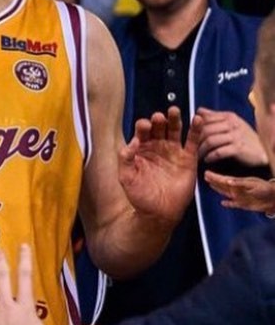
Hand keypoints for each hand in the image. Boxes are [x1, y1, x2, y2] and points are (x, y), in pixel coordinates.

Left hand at [119, 107, 201, 224]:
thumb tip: (132, 141)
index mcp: (141, 148)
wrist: (159, 213)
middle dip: (159, 120)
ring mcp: (173, 151)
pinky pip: (192, 141)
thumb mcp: (126, 177)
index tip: (144, 126)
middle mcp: (158, 146)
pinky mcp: (188, 158)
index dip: (143, 126)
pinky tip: (197, 119)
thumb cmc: (140, 195)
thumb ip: (125, 159)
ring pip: (175, 130)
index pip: (142, 131)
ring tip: (174, 111)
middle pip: (159, 127)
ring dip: (175, 119)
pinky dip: (196, 130)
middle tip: (159, 117)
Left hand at [196, 107, 268, 166]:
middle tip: (190, 148)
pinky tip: (207, 160)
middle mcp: (232, 124)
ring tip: (197, 156)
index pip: (205, 118)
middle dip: (195, 140)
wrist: (262, 150)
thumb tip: (199, 111)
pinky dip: (210, 157)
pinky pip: (218, 152)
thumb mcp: (232, 123)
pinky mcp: (238, 148)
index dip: (194, 126)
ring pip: (210, 141)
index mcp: (229, 116)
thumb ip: (215, 117)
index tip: (188, 135)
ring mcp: (235, 136)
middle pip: (205, 129)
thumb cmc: (245, 137)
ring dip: (201, 150)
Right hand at [204, 170, 274, 212]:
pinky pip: (232, 204)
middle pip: (222, 185)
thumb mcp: (252, 184)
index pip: (223, 179)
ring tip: (210, 185)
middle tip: (205, 176)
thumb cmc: (265, 189)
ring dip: (218, 189)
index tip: (206, 173)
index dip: (214, 177)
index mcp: (238, 183)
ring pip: (225, 192)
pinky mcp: (243, 205)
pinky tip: (222, 203)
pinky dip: (227, 204)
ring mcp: (240, 197)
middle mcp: (237, 189)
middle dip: (214, 181)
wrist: (274, 198)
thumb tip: (226, 180)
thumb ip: (239, 183)